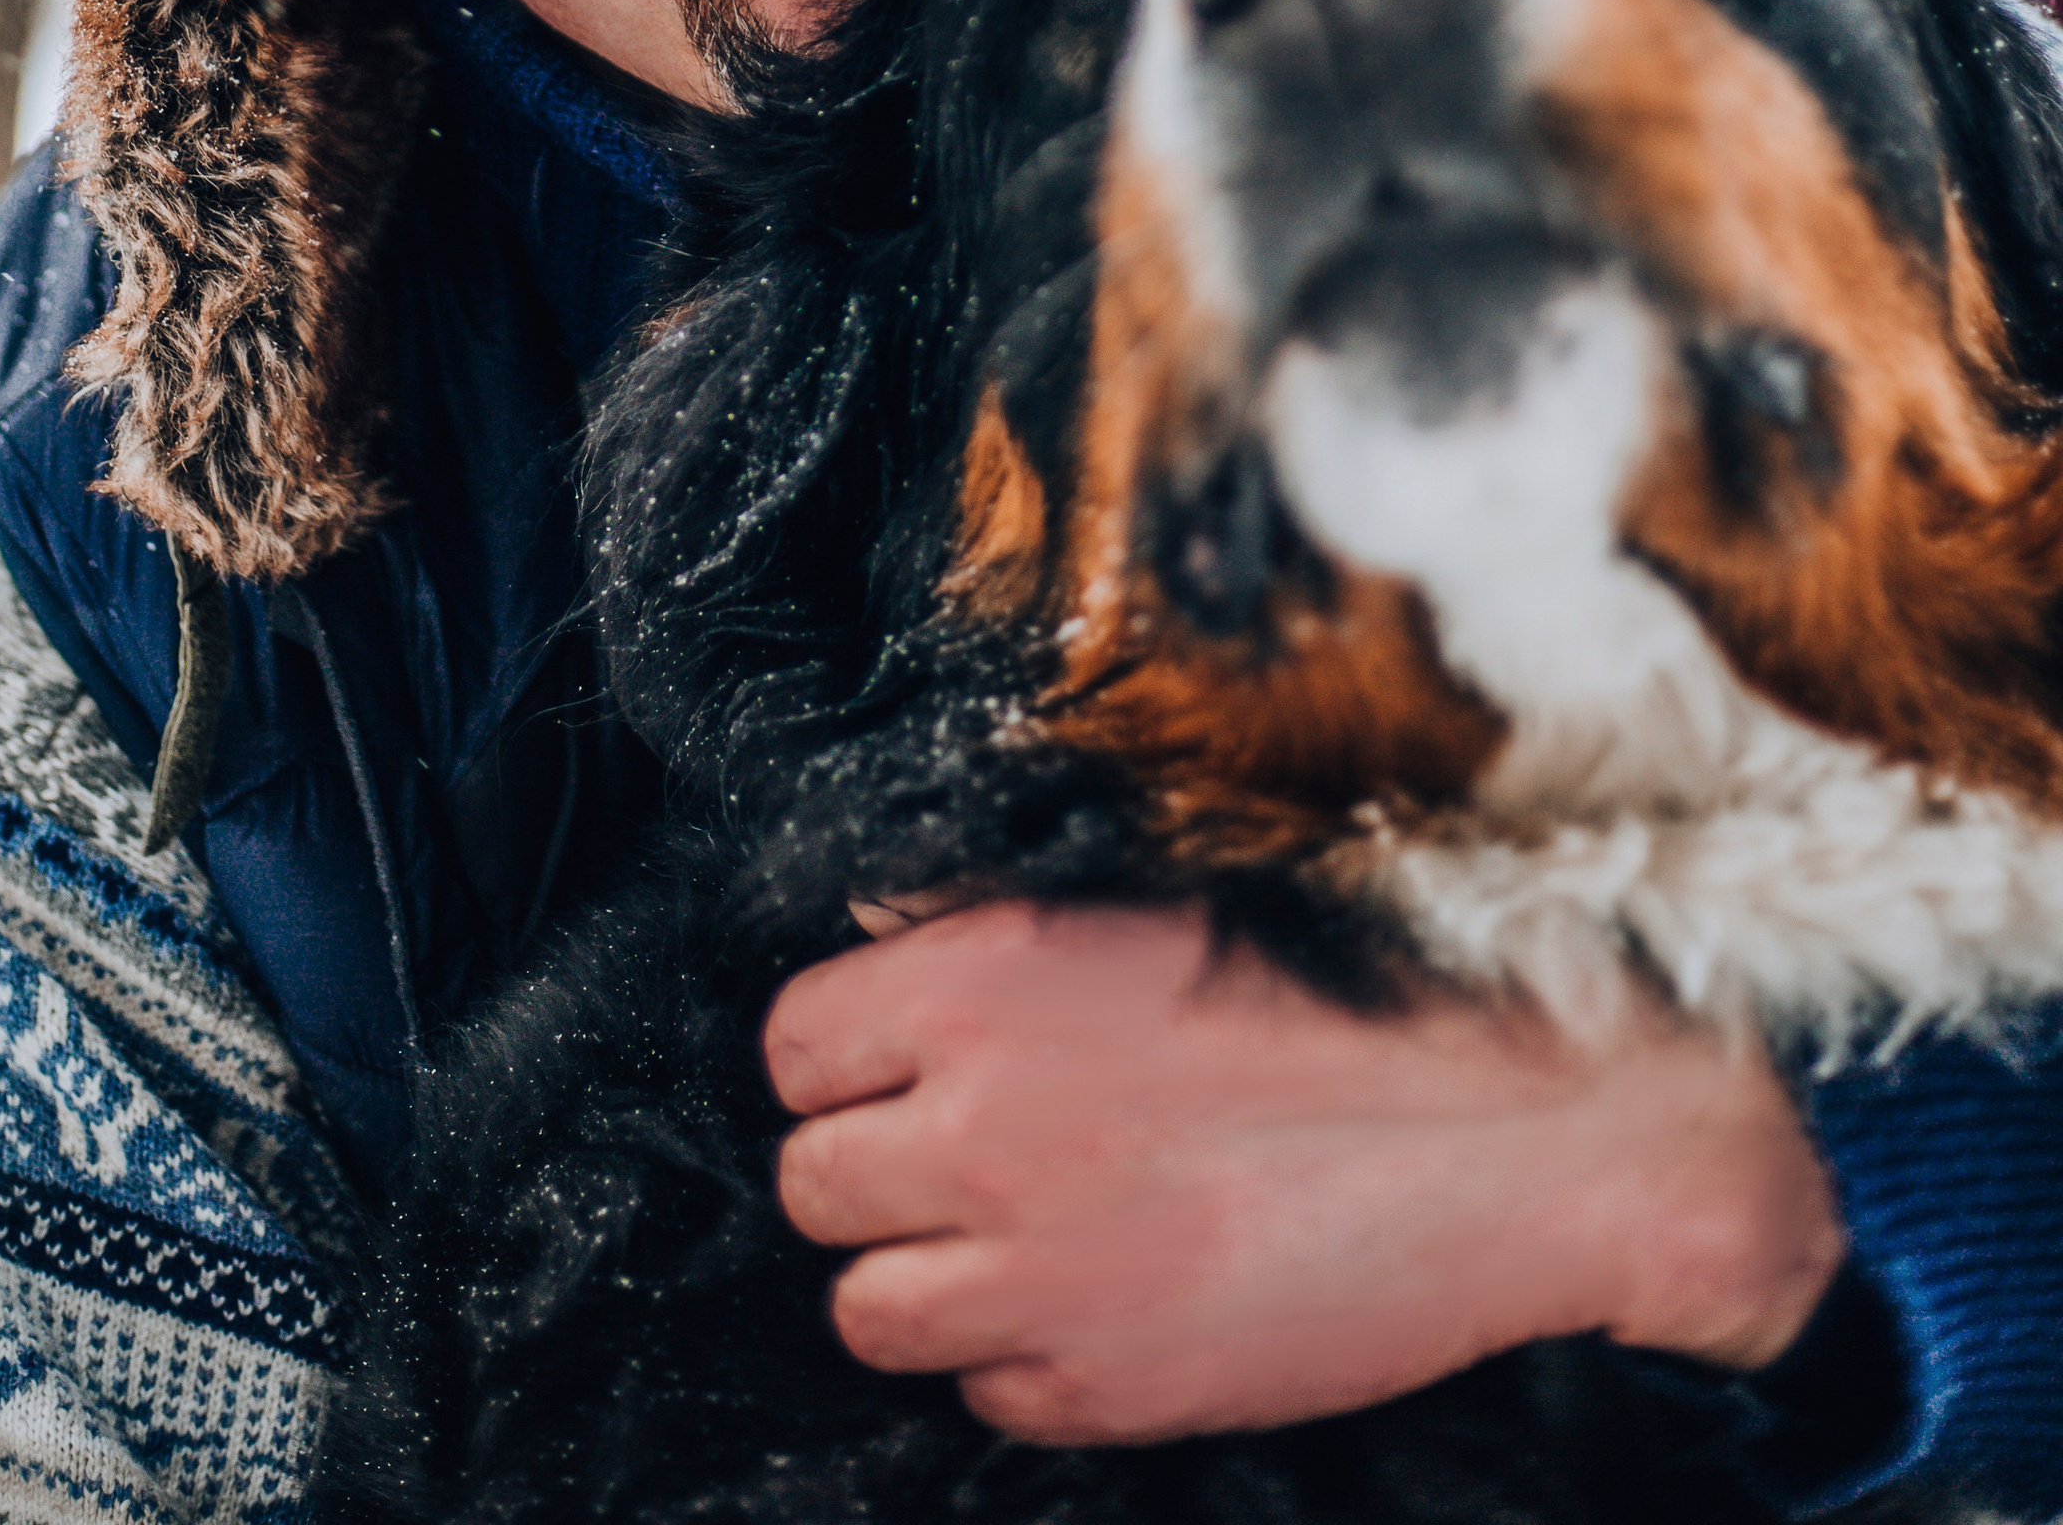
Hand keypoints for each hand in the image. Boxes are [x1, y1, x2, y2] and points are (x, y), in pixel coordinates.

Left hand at [763, 902, 1843, 1444]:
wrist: (1514, 1129)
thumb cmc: (1348, 995)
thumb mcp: (1149, 913)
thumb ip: (998, 951)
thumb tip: (890, 963)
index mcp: (980, 982)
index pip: (793, 1045)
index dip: (842, 1061)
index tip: (896, 1068)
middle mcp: (980, 1128)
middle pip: (812, 1183)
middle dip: (869, 1173)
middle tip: (959, 1161)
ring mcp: (1037, 1274)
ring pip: (869, 1310)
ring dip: (922, 1279)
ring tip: (1019, 1242)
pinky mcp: (1105, 1390)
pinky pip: (985, 1396)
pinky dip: (1023, 1362)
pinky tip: (1108, 1300)